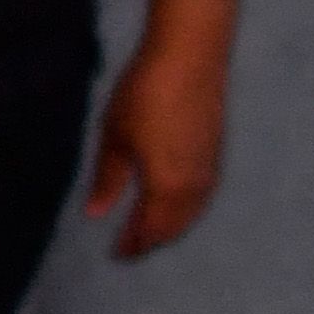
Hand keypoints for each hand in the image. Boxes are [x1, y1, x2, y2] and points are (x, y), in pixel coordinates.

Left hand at [85, 33, 229, 257]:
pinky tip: (171, 203)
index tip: (115, 256)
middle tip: (130, 248)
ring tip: (147, 230)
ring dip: (169, 227)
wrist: (190, 57)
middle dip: (151, 241)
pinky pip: (200, 199)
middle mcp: (194, 188)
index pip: (149, 230)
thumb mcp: (115, 137)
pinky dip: (184, 210)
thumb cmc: (144, 94)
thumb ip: (107, 180)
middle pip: (173, 228)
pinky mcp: (216, 155)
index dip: (132, 245)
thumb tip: (96, 214)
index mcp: (166, 188)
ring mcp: (209, 172)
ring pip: (190, 215)